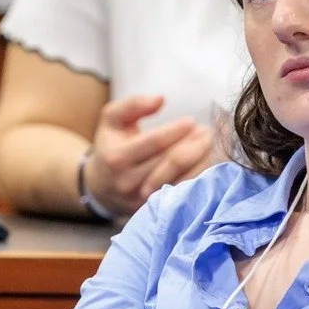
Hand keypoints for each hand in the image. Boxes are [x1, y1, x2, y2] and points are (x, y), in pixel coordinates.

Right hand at [84, 93, 216, 217]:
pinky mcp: (153, 209)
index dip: (176, 130)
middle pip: (171, 161)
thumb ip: (133, 104)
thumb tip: (160, 99)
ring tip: (208, 144)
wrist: (100, 186)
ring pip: (179, 178)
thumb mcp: (112, 118)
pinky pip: (181, 192)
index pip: (155, 142)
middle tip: (207, 132)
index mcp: (117, 157)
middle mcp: (129, 181)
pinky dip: (197, 177)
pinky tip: (205, 162)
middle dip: (193, 144)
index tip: (192, 121)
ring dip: (199, 160)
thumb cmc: (110, 144)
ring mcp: (142, 199)